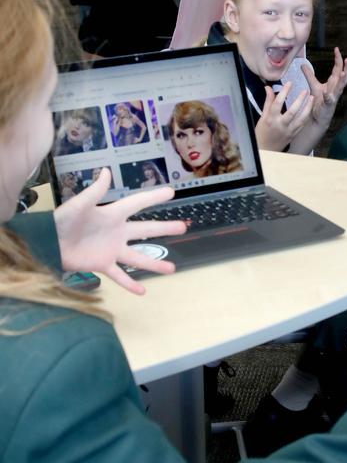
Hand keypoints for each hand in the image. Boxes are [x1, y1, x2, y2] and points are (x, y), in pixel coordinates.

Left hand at [53, 169, 186, 295]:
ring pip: (138, 256)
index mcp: (113, 213)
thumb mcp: (80, 204)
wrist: (47, 243)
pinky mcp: (102, 264)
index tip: (171, 192)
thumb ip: (95, 190)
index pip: (138, 203)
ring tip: (173, 268)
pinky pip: (120, 276)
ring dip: (155, 263)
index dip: (154, 198)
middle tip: (184, 227)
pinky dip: (130, 284)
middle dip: (165, 228)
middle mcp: (117, 231)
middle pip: (146, 229)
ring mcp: (111, 249)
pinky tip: (142, 292)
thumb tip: (106, 170)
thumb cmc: (62, 220)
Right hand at [255, 82, 314, 151]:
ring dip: (308, 107)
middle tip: (305, 90)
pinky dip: (306, 116)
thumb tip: (268, 88)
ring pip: (301, 118)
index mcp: (270, 119)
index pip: (278, 103)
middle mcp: (280, 125)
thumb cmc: (262, 132)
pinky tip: (310, 108)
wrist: (265, 149)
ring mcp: (288, 131)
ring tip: (312, 98)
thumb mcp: (263, 116)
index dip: (284, 92)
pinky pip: (302, 124)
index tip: (289, 83)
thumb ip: (268, 101)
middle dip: (300, 100)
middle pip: (292, 111)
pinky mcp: (293, 135)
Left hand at [302, 47, 346, 124]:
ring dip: (342, 80)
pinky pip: (329, 100)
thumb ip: (309, 75)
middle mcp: (335, 89)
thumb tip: (302, 64)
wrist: (317, 117)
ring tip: (343, 73)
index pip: (338, 69)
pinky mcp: (328, 105)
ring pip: (340, 87)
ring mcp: (333, 97)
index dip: (338, 59)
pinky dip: (329, 96)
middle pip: (344, 76)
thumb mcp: (313, 85)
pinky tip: (327, 93)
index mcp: (333, 83)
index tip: (337, 49)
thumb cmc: (318, 101)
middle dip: (346, 67)